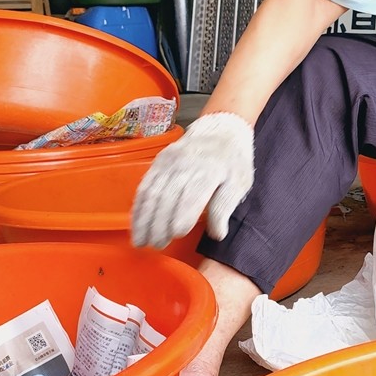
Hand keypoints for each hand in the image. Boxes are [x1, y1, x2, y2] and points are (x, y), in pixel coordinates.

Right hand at [131, 112, 253, 249]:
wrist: (221, 129)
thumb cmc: (233, 161)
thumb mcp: (240, 183)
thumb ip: (225, 208)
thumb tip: (217, 235)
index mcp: (210, 171)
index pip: (191, 197)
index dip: (182, 217)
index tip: (176, 235)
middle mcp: (186, 165)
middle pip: (168, 198)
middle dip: (159, 225)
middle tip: (156, 246)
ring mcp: (169, 162)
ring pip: (152, 194)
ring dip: (144, 219)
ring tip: (141, 241)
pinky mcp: (159, 162)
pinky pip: (144, 186)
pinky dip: (138, 207)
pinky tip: (136, 223)